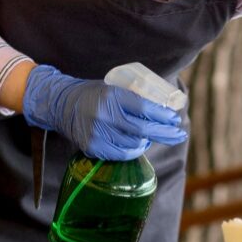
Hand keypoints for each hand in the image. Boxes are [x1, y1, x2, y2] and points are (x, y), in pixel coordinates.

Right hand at [22, 65, 186, 160]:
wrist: (61, 104)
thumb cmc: (94, 94)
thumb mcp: (114, 87)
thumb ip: (134, 98)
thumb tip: (166, 111)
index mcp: (112, 96)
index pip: (144, 108)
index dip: (163, 117)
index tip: (175, 120)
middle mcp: (104, 114)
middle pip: (143, 130)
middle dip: (165, 134)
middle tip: (179, 135)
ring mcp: (97, 132)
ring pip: (134, 144)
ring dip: (147, 142)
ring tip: (151, 137)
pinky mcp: (92, 147)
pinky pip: (121, 154)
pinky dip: (133, 151)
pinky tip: (138, 145)